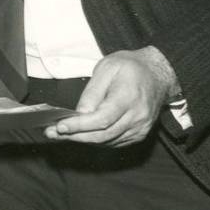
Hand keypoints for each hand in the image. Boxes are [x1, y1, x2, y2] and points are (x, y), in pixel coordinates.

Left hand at [45, 47, 178, 146]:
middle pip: (102, 135)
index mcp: (128, 97)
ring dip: (82, 140)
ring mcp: (140, 128)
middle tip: (51, 133)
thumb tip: (79, 113)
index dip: (79, 126)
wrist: (158, 74)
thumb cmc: (131, 67)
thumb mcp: (107, 68)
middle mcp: (137, 116)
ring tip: (61, 134)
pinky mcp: (139, 134)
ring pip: (106, 142)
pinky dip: (95, 140)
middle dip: (74, 136)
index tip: (59, 127)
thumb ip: (92, 92)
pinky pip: (113, 142)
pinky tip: (81, 134)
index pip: (101, 119)